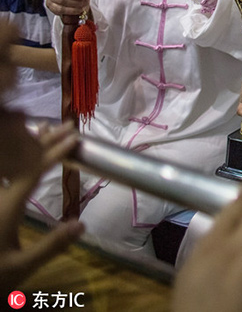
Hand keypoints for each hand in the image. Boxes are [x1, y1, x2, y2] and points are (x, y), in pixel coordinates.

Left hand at [0, 120, 83, 292]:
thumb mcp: (21, 266)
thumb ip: (51, 245)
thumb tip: (82, 224)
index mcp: (6, 207)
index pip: (33, 172)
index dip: (53, 153)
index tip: (74, 138)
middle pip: (20, 161)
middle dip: (44, 141)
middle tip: (66, 127)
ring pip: (7, 163)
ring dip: (27, 145)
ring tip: (43, 129)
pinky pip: (3, 174)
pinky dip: (14, 161)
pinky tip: (22, 159)